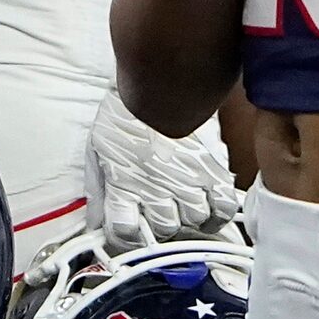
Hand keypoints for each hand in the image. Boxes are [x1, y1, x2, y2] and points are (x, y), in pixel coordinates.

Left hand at [86, 88, 240, 243]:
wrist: (159, 82)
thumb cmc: (124, 113)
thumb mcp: (98, 151)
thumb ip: (98, 192)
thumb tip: (95, 222)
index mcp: (125, 186)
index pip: (124, 234)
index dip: (126, 236)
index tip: (129, 230)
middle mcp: (157, 190)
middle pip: (163, 231)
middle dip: (159, 226)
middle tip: (159, 213)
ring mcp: (187, 181)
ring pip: (193, 223)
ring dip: (187, 220)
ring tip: (184, 209)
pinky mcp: (212, 169)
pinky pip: (223, 207)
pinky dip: (218, 214)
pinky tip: (210, 210)